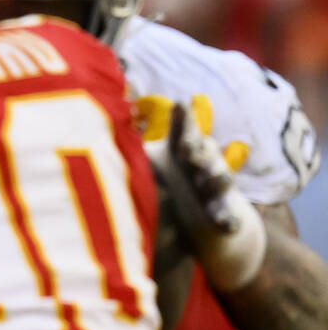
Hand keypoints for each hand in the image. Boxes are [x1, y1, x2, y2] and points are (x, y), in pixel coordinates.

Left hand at [145, 102, 265, 290]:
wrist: (203, 215)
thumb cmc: (170, 179)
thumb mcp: (149, 161)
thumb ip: (129, 146)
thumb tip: (100, 124)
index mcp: (182, 152)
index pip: (182, 132)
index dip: (182, 119)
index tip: (180, 105)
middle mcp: (202, 166)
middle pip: (204, 153)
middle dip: (197, 150)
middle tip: (186, 149)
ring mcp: (215, 190)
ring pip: (219, 180)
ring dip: (217, 179)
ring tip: (214, 178)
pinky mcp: (223, 214)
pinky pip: (229, 217)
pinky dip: (229, 220)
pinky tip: (226, 224)